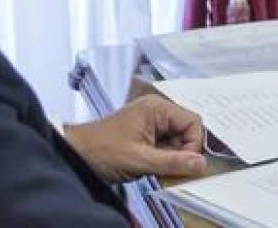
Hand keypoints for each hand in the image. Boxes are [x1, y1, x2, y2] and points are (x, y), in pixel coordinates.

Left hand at [61, 93, 205, 183]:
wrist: (75, 154)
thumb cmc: (102, 151)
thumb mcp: (140, 159)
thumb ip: (173, 162)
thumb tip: (201, 164)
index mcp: (157, 108)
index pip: (193, 122)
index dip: (193, 144)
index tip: (184, 163)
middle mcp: (156, 111)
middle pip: (186, 131)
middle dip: (182, 153)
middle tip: (168, 169)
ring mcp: (150, 123)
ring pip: (177, 141)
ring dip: (171, 158)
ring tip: (155, 168)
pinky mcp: (145, 135)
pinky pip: (165, 146)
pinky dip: (163, 159)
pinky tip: (151, 168)